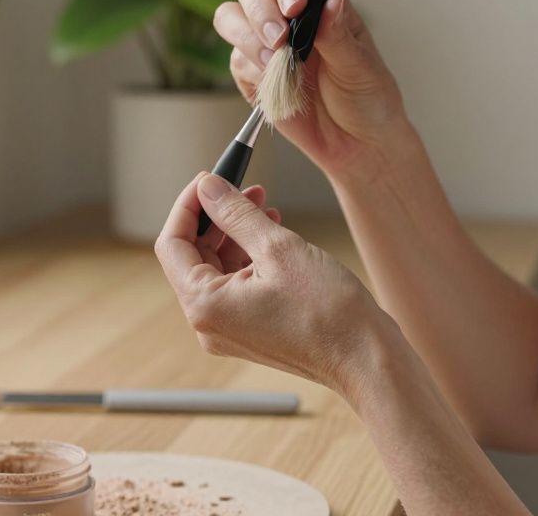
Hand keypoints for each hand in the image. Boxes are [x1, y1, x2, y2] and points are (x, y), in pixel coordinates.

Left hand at [153, 172, 381, 391]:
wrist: (366, 358)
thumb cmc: (328, 311)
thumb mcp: (278, 248)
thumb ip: (236, 213)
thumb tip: (208, 187)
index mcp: (204, 305)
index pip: (172, 244)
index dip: (188, 205)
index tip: (209, 179)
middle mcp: (208, 322)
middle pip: (192, 256)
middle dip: (216, 216)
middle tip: (244, 186)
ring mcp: (228, 329)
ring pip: (217, 268)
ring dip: (235, 233)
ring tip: (264, 204)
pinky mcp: (250, 330)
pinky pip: (236, 285)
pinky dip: (249, 256)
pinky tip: (273, 232)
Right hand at [214, 0, 407, 175]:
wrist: (356, 144)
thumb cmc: (367, 98)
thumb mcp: (361, 67)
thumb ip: (339, 36)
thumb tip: (332, 1)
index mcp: (320, 3)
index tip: (295, 7)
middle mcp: (288, 16)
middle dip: (259, 8)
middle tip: (278, 39)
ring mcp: (265, 43)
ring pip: (231, 17)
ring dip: (247, 36)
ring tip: (274, 63)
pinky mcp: (251, 73)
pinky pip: (236, 60)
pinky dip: (252, 70)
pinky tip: (276, 84)